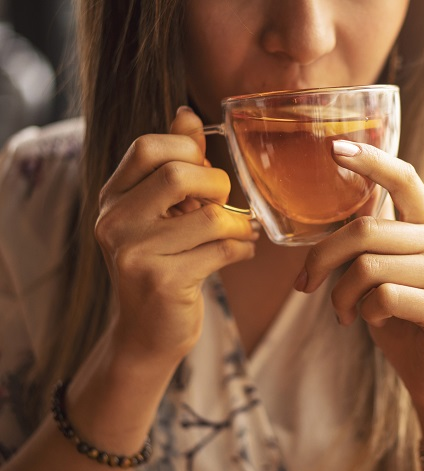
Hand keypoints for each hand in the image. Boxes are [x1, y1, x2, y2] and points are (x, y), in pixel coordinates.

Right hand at [94, 107, 258, 363]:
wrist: (147, 334)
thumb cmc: (162, 265)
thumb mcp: (160, 214)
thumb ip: (174, 165)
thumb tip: (187, 115)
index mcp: (112, 198)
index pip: (148, 146)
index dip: (188, 151)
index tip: (203, 171)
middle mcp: (114, 222)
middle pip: (177, 174)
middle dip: (216, 185)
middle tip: (224, 204)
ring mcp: (134, 254)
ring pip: (209, 217)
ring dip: (237, 224)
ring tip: (240, 232)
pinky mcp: (162, 282)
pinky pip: (222, 251)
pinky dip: (242, 249)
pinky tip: (240, 253)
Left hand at [295, 141, 423, 412]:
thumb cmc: (401, 319)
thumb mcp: (382, 272)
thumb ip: (372, 240)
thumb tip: (340, 207)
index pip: (403, 179)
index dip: (369, 161)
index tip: (334, 149)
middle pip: (366, 230)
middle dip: (322, 258)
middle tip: (305, 285)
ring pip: (368, 266)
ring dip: (341, 295)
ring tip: (343, 313)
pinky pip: (383, 297)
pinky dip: (363, 313)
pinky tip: (368, 322)